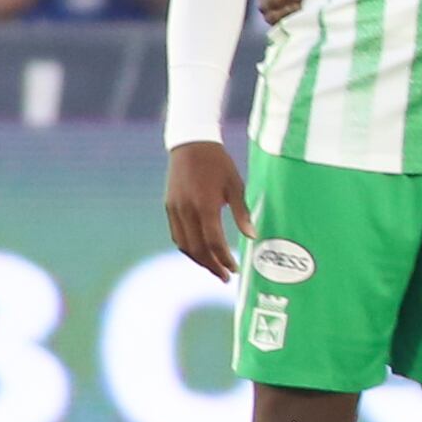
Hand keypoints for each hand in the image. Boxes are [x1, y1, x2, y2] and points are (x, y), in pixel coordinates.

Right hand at [164, 142, 250, 280]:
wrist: (191, 145)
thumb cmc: (219, 164)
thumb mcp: (236, 185)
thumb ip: (243, 213)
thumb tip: (253, 237)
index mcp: (205, 205)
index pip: (213, 241)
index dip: (224, 258)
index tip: (235, 270)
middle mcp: (186, 210)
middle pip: (197, 248)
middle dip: (211, 266)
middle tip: (226, 277)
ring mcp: (174, 209)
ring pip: (184, 244)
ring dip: (198, 260)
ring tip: (214, 268)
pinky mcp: (169, 207)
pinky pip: (176, 234)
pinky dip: (188, 247)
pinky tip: (199, 252)